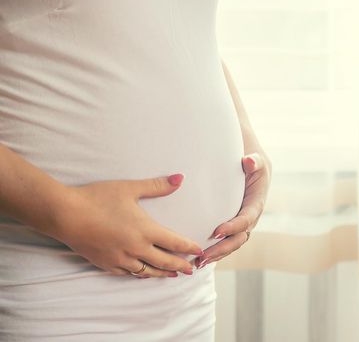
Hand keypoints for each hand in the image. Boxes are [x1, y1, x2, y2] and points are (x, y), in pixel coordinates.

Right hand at [51, 174, 203, 278]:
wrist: (65, 214)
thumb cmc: (97, 198)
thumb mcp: (129, 189)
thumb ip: (157, 185)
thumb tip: (180, 178)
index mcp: (145, 230)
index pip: (174, 243)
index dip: (188, 248)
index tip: (199, 252)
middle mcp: (136, 248)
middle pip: (164, 261)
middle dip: (180, 266)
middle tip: (191, 270)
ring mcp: (121, 259)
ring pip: (147, 271)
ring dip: (162, 273)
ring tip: (172, 275)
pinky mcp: (106, 264)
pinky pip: (128, 274)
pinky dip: (140, 275)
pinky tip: (143, 274)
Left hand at [192, 151, 271, 268]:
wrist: (254, 167)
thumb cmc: (253, 163)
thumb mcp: (256, 160)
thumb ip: (254, 161)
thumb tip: (249, 161)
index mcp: (256, 204)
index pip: (246, 219)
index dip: (233, 227)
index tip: (217, 231)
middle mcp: (251, 218)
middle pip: (239, 239)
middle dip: (222, 249)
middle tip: (203, 256)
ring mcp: (242, 225)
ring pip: (231, 245)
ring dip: (216, 254)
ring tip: (198, 262)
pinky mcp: (233, 227)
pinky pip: (225, 242)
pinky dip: (214, 251)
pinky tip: (198, 258)